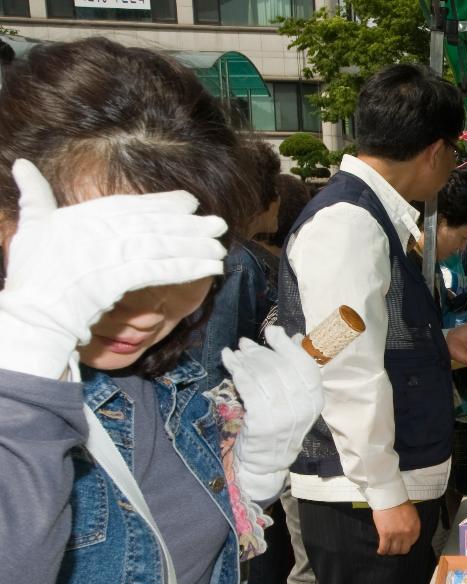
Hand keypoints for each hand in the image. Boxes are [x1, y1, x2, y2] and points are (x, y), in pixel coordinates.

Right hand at [0, 159, 226, 378]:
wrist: (33, 313)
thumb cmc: (32, 274)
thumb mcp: (30, 227)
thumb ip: (34, 196)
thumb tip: (22, 163)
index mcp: (82, 216)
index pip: (131, 205)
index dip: (164, 203)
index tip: (190, 202)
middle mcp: (98, 230)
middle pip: (154, 224)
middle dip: (190, 224)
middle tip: (219, 224)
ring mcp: (109, 254)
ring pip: (162, 245)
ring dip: (196, 246)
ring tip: (221, 247)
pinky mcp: (117, 278)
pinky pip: (160, 270)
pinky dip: (188, 267)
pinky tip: (211, 268)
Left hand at [224, 326, 323, 501]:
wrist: (267, 462)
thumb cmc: (280, 427)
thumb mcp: (295, 399)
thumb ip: (296, 371)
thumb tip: (295, 338)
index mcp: (316, 399)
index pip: (305, 364)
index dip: (286, 345)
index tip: (271, 331)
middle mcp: (304, 407)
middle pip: (280, 367)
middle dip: (260, 351)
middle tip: (245, 344)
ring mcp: (284, 416)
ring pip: (263, 376)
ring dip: (246, 359)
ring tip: (235, 352)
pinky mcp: (262, 422)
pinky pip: (248, 388)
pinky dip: (237, 371)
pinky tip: (229, 363)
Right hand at [372, 500, 419, 555]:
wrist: (390, 498)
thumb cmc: (400, 502)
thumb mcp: (412, 514)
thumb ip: (411, 524)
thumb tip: (406, 530)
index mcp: (415, 528)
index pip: (412, 542)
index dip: (406, 544)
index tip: (402, 544)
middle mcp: (407, 534)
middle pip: (403, 549)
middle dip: (398, 550)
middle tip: (394, 548)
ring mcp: (396, 535)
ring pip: (393, 550)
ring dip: (390, 551)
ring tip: (387, 550)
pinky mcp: (385, 534)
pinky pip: (384, 548)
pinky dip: (382, 551)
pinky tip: (380, 551)